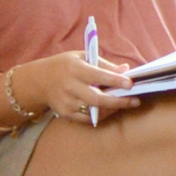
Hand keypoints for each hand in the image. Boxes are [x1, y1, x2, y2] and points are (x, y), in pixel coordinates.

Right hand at [9, 49, 131, 125]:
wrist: (40, 81)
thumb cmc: (65, 66)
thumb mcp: (82, 57)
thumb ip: (104, 64)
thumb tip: (126, 70)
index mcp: (74, 69)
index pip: (98, 76)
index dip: (116, 80)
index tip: (131, 83)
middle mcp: (69, 86)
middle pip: (98, 99)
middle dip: (119, 101)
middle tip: (135, 101)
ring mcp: (67, 102)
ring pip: (95, 111)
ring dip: (112, 108)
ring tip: (125, 103)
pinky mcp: (66, 113)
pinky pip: (88, 118)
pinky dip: (101, 114)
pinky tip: (109, 108)